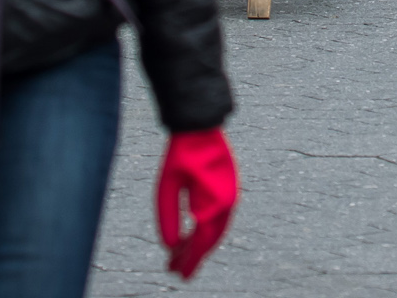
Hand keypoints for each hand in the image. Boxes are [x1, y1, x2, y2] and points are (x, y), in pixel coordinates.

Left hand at [156, 127, 236, 279]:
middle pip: (210, 239)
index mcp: (215, 202)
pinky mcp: (227, 189)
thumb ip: (167, 216)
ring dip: (198, 244)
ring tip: (180, 257)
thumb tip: (170, 246)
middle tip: (175, 271)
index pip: (202, 241)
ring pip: (215, 230)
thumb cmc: (182, 152)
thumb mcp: (166, 185)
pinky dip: (204, 230)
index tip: (176, 274)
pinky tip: (191, 236)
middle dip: (193, 256)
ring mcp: (230, 195)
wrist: (200, 123)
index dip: (190, 260)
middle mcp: (228, 202)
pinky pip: (217, 218)